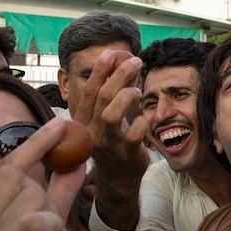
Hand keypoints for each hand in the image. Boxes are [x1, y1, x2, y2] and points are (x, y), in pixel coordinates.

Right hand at [0, 118, 81, 230]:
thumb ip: (56, 196)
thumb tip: (75, 158)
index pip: (4, 170)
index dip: (34, 144)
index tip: (61, 123)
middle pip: (18, 180)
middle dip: (45, 193)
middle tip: (51, 223)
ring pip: (33, 200)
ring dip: (52, 218)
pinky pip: (38, 222)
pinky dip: (53, 228)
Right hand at [73, 49, 149, 228]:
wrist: (118, 177)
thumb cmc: (115, 140)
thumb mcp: (113, 115)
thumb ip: (118, 92)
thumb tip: (126, 63)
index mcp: (84, 120)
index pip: (89, 91)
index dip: (100, 71)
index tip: (111, 53)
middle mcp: (91, 131)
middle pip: (102, 97)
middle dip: (120, 75)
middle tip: (136, 62)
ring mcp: (108, 143)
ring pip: (111, 114)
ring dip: (127, 96)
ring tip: (137, 91)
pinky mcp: (125, 153)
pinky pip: (134, 132)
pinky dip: (142, 121)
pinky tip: (146, 119)